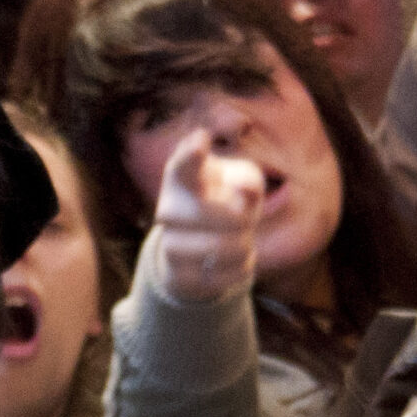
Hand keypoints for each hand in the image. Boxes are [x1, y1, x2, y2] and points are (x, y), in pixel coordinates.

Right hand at [153, 128, 264, 300]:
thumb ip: (248, 179)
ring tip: (243, 242)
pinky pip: (221, 277)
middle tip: (244, 219)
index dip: (191, 153)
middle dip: (237, 218)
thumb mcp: (243, 184)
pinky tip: (237, 262)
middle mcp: (168, 209)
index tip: (202, 139)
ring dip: (241, 246)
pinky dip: (240, 270)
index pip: (182, 164)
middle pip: (205, 211)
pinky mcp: (177, 277)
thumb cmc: (228, 202)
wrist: (206, 251)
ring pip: (217, 248)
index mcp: (183, 178)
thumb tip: (244, 190)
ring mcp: (169, 245)